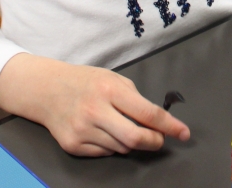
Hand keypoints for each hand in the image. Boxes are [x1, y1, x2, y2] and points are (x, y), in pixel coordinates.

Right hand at [0, 53, 189, 155]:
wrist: (47, 90)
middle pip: (135, 138)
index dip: (170, 126)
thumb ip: (135, 99)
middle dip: (154, 142)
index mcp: (110, 89)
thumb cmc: (86, 82)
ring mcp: (82, 130)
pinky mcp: (73, 145)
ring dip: (131, 142)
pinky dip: (112, 146)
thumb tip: (158, 122)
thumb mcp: (113, 79)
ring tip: (122, 126)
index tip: (183, 133)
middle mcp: (96, 110)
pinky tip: (104, 132)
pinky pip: (104, 153)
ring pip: (121, 148)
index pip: (148, 113)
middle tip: (159, 139)